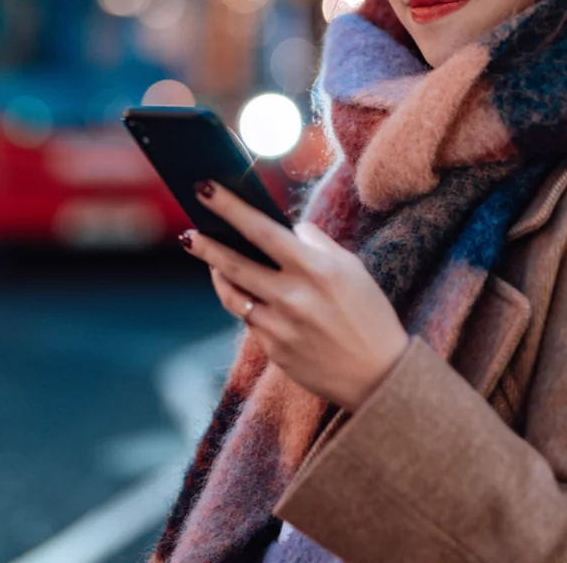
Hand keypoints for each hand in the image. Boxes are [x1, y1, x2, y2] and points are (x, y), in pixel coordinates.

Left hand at [180, 180, 411, 412]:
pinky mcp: (273, 350)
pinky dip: (243, 302)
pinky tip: (241, 292)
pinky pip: (248, 320)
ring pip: (232, 294)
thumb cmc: (369, 315)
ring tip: (209, 260)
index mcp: (315, 269)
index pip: (262, 229)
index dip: (229, 207)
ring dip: (216, 274)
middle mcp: (293, 296)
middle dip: (205, 244)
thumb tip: (288, 227)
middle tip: (187, 233)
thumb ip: (317, 244)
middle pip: (233, 264)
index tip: (204, 189)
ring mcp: (279, 326)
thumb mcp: (353, 269)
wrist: (380, 377)